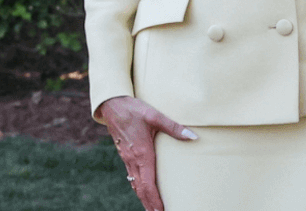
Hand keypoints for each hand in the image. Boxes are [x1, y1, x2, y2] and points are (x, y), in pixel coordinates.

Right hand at [97, 96, 197, 210]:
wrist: (112, 105)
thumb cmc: (133, 109)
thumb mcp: (155, 116)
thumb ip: (174, 127)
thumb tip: (193, 136)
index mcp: (142, 154)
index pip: (148, 184)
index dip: (154, 199)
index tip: (161, 210)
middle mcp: (133, 160)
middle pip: (141, 189)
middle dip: (150, 203)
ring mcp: (127, 159)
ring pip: (135, 183)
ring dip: (144, 197)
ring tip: (153, 207)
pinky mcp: (125, 155)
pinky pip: (132, 176)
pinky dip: (138, 186)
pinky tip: (143, 189)